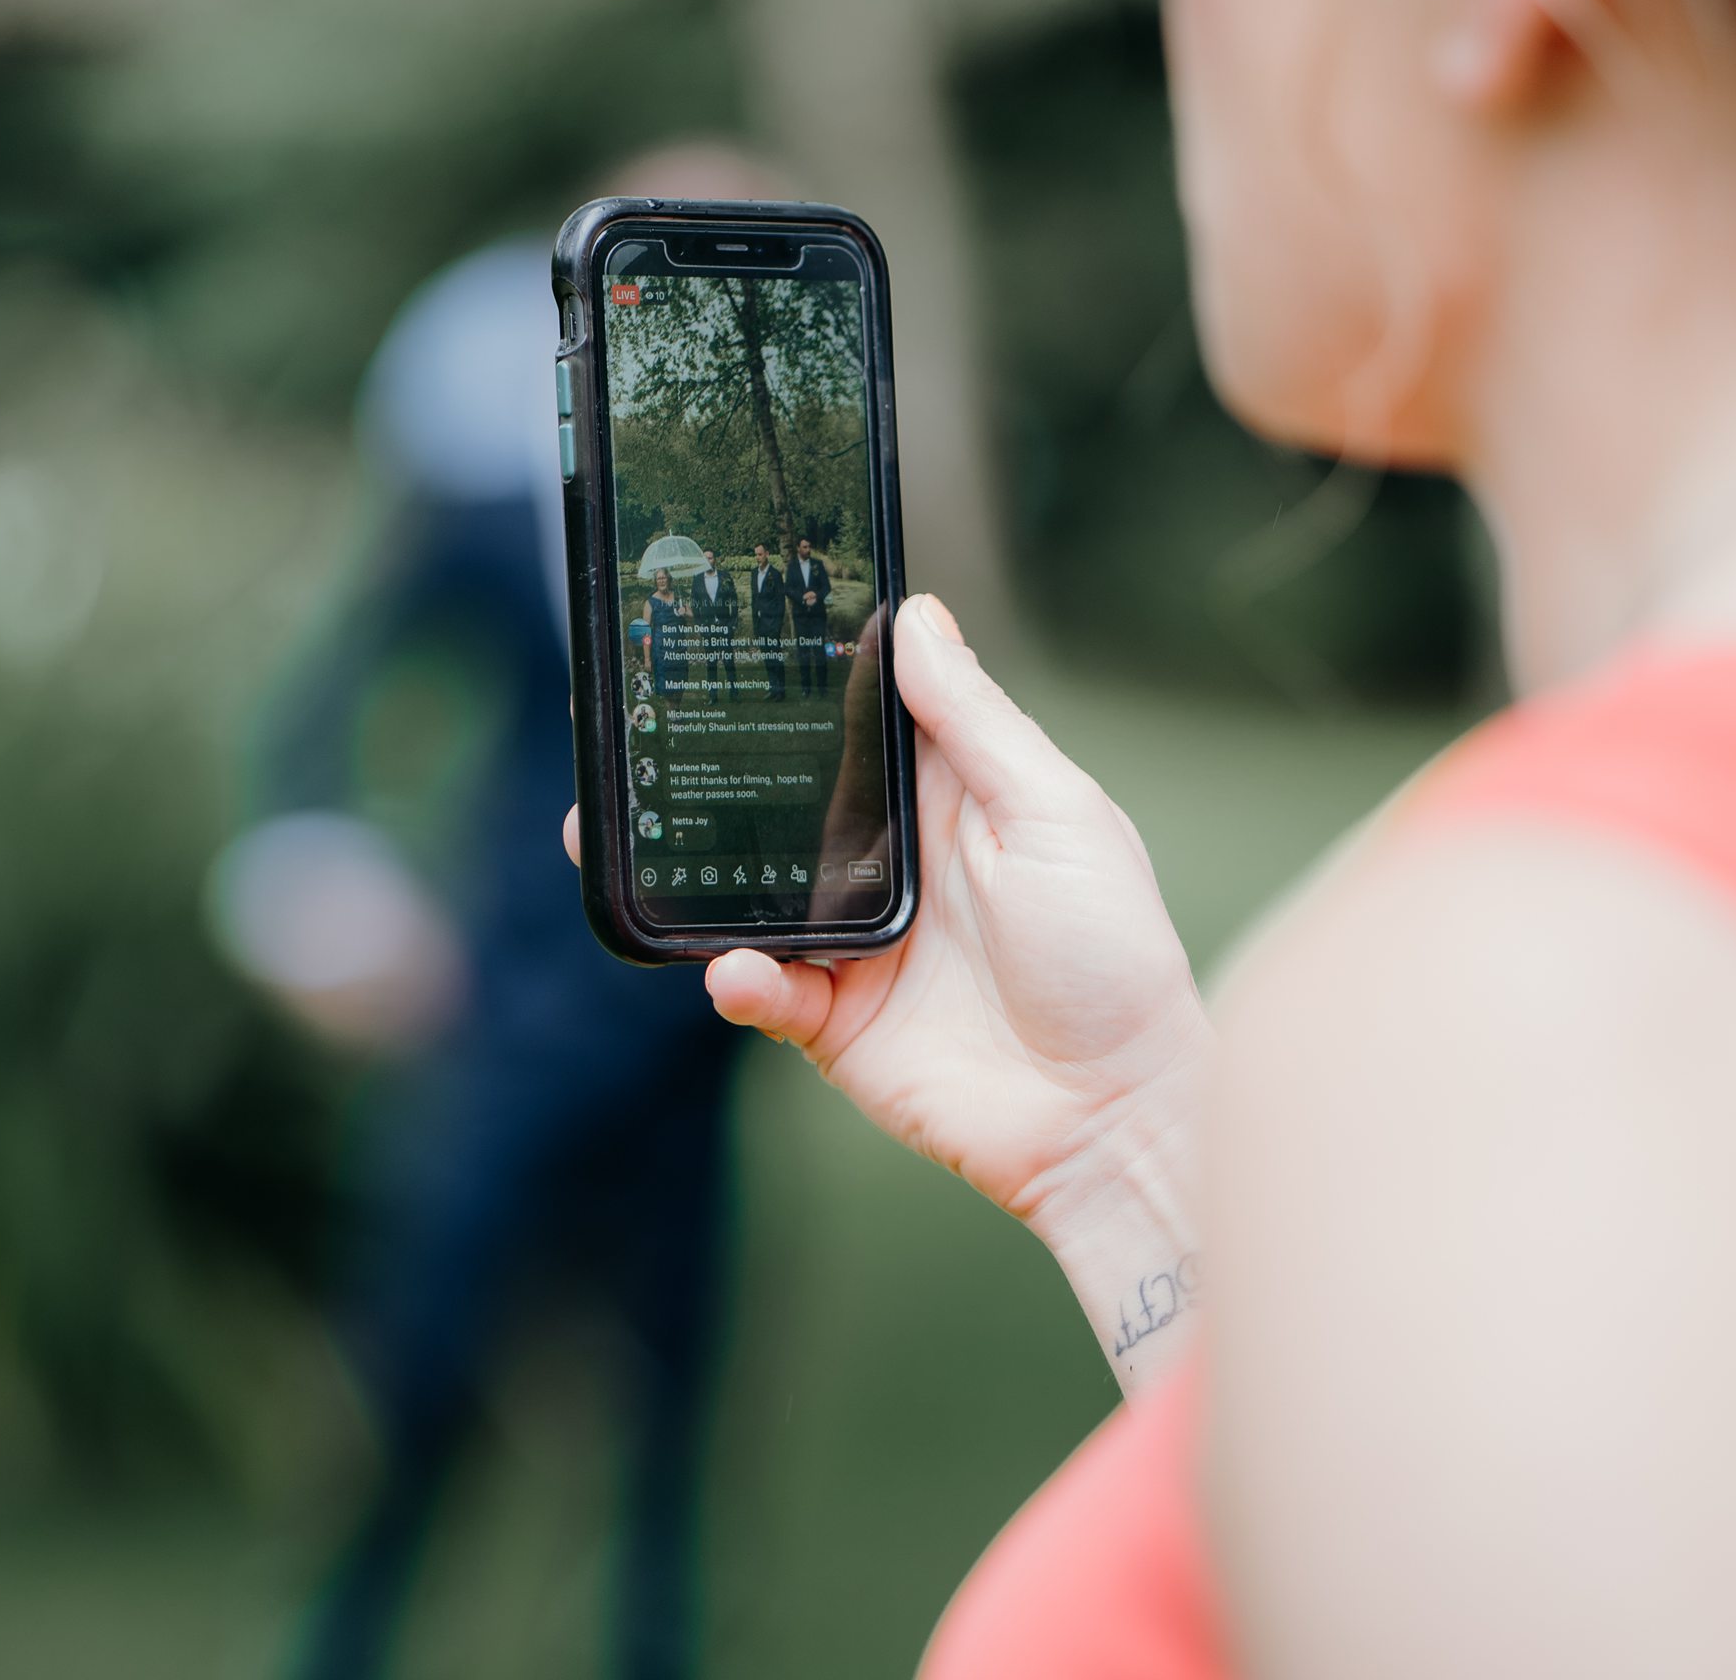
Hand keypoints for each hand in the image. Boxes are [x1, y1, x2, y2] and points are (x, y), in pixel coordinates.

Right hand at [573, 594, 1212, 1381]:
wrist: (1114, 1116)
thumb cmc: (1113, 959)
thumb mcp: (1057, 815)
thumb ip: (976, 722)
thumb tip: (916, 619)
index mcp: (945, 799)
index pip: (853, 722)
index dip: (795, 683)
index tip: (725, 638)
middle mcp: (888, 863)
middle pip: (777, 802)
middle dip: (705, 774)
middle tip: (636, 735)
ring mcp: (855, 942)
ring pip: (745, 892)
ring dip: (685, 869)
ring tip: (620, 838)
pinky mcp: (834, 1021)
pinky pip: (764, 988)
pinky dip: (740, 977)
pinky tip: (736, 968)